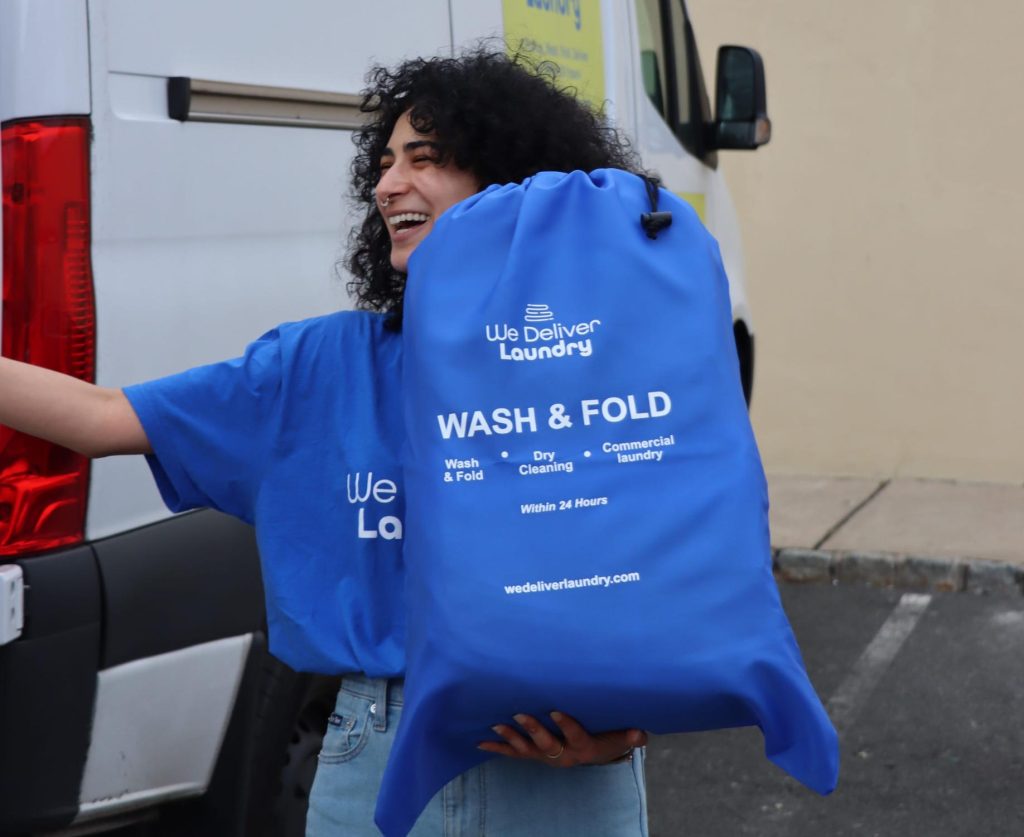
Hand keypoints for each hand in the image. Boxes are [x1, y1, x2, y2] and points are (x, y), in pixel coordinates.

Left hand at [478, 710, 646, 767]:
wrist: (594, 756)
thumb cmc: (608, 739)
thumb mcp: (621, 737)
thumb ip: (630, 735)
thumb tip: (641, 734)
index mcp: (583, 747)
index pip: (575, 735)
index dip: (566, 724)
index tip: (554, 710)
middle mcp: (562, 755)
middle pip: (547, 743)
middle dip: (533, 729)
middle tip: (520, 714)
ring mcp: (545, 756)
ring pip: (526, 749)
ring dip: (511, 737)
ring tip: (496, 724)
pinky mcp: (534, 755)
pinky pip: (513, 753)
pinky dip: (497, 748)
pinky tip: (481, 742)